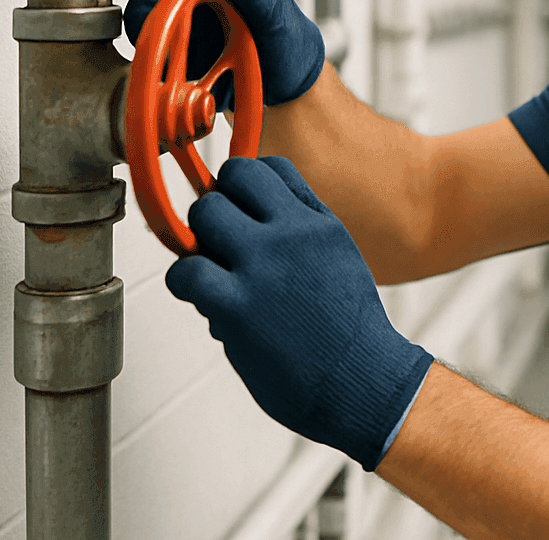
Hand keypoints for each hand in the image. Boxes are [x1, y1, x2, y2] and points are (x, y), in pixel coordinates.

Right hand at [124, 0, 324, 107]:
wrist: (287, 83)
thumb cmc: (289, 46)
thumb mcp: (283, 22)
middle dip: (145, 5)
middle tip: (146, 33)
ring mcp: (187, 13)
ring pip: (148, 12)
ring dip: (147, 33)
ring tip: (162, 58)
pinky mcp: (177, 41)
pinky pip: (152, 41)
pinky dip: (152, 54)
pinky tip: (167, 71)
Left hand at [166, 157, 432, 470]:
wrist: (363, 382)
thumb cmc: (348, 332)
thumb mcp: (340, 259)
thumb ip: (301, 232)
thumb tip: (252, 215)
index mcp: (319, 223)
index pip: (267, 167)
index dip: (242, 185)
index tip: (237, 208)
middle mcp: (293, 235)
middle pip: (229, 182)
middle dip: (217, 210)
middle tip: (220, 243)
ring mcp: (263, 268)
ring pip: (203, 215)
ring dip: (197, 242)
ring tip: (211, 270)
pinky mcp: (237, 306)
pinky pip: (185, 271)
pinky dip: (185, 282)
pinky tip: (203, 299)